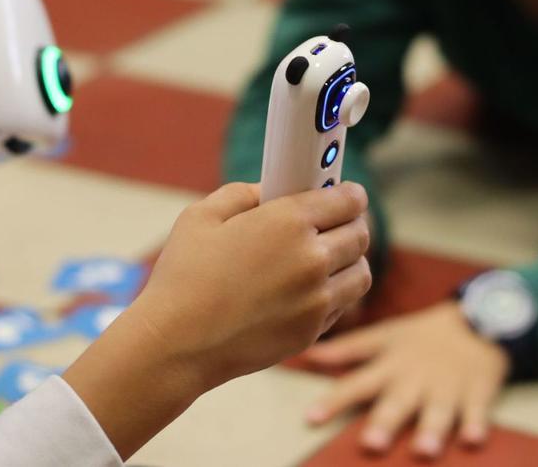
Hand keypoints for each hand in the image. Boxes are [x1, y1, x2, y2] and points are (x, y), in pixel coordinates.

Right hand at [138, 182, 372, 386]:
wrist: (178, 343)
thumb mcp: (201, 216)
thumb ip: (241, 194)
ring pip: (360, 273)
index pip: (347, 200)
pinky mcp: (312, 331)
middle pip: (360, 235)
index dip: (351, 194)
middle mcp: (311, 259)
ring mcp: (316, 299)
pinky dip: (335, 294)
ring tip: (330, 258)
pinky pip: (341, 305)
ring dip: (350, 261)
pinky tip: (309, 289)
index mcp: (288, 222)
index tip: (349, 195)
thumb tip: (266, 193)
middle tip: (337, 224)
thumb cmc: (183, 276)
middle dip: (352, 224)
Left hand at [302, 302, 508, 458]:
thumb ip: (348, 349)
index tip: (312, 418)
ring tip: (422, 450)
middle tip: (371, 443)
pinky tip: (473, 440)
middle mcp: (416, 379)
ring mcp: (448, 386)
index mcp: (390, 366)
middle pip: (398, 403)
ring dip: (430, 430)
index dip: (334, 401)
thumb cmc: (422, 335)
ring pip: (438, 411)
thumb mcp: (384, 336)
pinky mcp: (478, 391)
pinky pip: (478, 411)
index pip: (357, 384)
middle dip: (384, 423)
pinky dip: (477, 424)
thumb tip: (309, 355)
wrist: (477, 320)